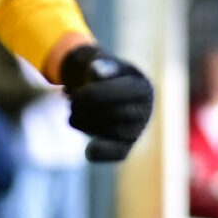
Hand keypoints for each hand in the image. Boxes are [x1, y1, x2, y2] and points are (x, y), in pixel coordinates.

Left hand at [60, 43, 154, 163]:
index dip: (93, 95)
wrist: (104, 90)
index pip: (120, 93)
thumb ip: (101, 64)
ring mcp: (137, 129)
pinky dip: (104, 153)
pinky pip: (119, 153)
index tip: (70, 94)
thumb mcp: (102, 64)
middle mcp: (146, 110)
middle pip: (114, 113)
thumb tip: (97, 70)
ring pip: (109, 130)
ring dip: (84, 121)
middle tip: (70, 101)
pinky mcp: (125, 145)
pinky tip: (89, 151)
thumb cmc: (103, 75)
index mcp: (143, 87)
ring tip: (74, 111)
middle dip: (85, 107)